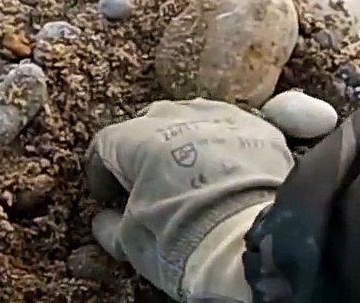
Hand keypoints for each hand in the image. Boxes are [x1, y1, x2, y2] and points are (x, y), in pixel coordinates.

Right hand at [85, 99, 294, 300]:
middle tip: (149, 187)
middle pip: (147, 124)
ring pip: (191, 119)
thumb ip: (111, 226)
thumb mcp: (132, 244)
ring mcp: (220, 116)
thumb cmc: (183, 242)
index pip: (105, 146)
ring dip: (184, 142)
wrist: (254, 244)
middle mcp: (176, 115)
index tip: (108, 198)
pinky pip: (229, 129)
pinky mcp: (257, 127)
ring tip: (190, 176)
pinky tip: (227, 173)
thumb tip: (105, 220)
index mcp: (135, 139)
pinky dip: (222, 146)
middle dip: (143, 153)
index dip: (102, 174)